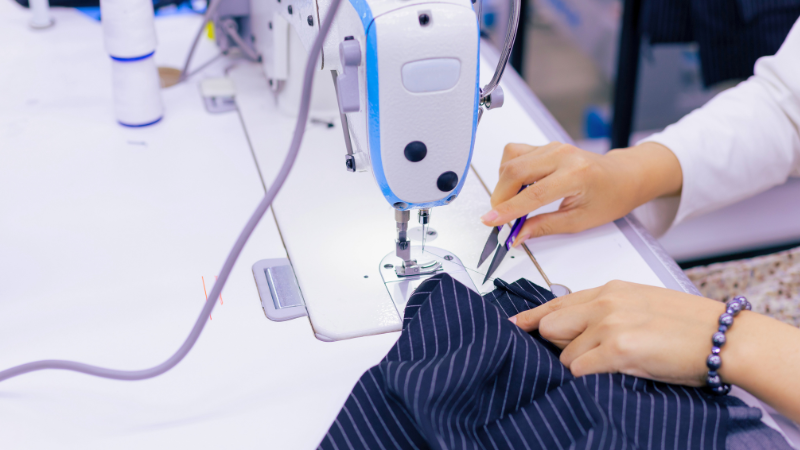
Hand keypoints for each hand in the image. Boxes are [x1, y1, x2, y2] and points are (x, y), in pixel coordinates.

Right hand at [480, 141, 682, 245]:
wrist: (624, 176)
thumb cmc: (610, 197)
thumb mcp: (580, 220)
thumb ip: (545, 226)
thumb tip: (518, 235)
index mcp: (575, 175)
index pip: (532, 194)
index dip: (508, 210)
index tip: (491, 220)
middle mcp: (562, 155)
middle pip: (514, 171)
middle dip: (500, 197)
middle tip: (500, 216)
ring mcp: (552, 146)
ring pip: (511, 160)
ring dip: (504, 184)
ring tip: (513, 201)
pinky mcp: (546, 145)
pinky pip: (515, 153)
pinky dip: (509, 170)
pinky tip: (519, 185)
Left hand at [510, 280, 723, 386]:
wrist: (726, 337)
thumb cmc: (691, 325)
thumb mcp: (642, 304)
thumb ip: (607, 310)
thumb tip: (577, 328)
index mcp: (611, 290)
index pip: (557, 302)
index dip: (533, 317)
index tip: (516, 325)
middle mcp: (604, 303)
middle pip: (550, 326)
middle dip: (557, 346)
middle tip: (583, 357)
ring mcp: (609, 325)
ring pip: (564, 355)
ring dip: (579, 367)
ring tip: (612, 368)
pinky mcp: (617, 349)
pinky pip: (579, 370)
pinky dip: (588, 379)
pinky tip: (610, 376)